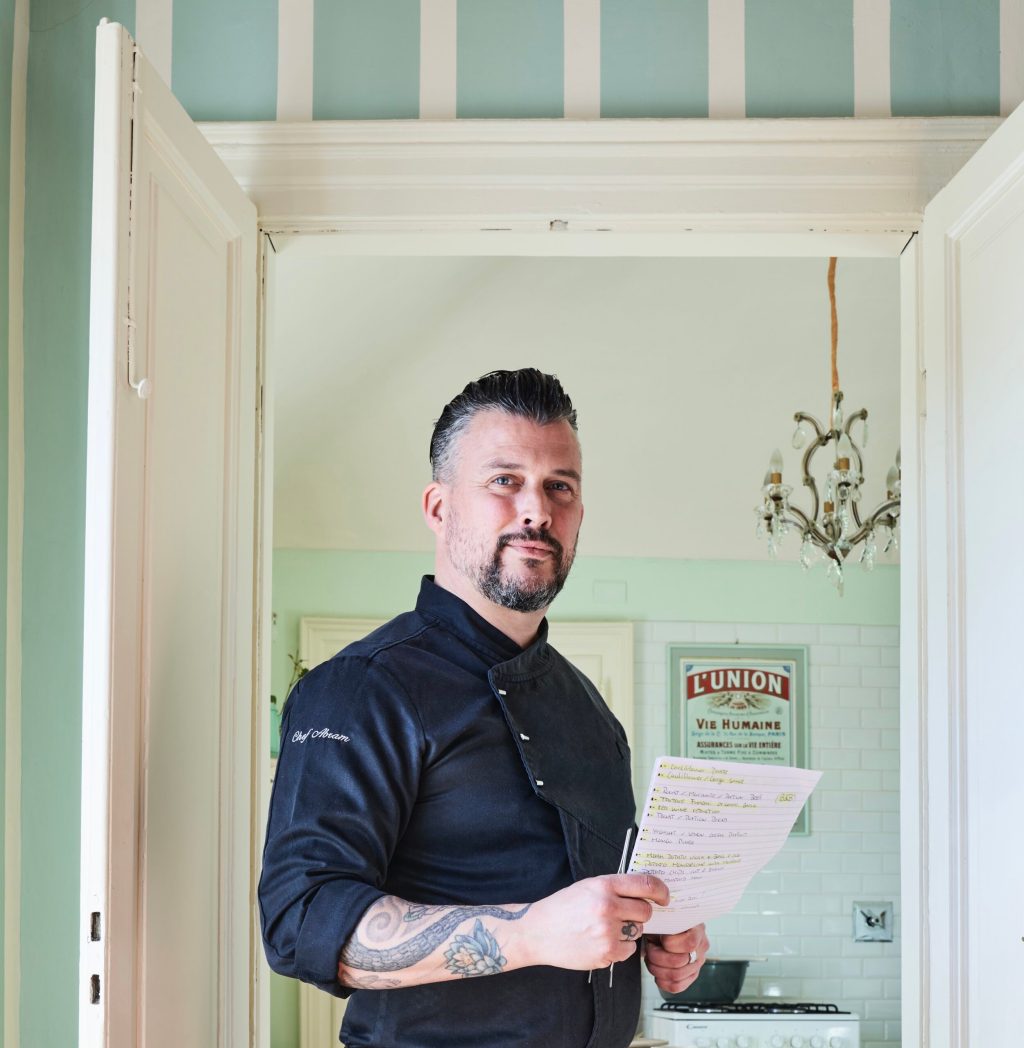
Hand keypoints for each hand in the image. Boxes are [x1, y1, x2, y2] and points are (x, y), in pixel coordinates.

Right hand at [519, 874, 669, 970]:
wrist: (537, 931)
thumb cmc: (563, 907)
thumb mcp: (587, 887)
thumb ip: (614, 888)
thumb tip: (645, 893)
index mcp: (604, 885)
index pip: (645, 884)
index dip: (660, 891)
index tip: (665, 897)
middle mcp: (607, 907)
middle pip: (645, 912)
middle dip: (639, 914)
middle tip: (624, 916)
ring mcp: (607, 932)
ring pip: (637, 932)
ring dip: (627, 932)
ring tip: (603, 929)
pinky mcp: (606, 953)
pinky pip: (628, 951)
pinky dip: (619, 948)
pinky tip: (600, 942)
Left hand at [644, 923, 709, 993]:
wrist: (667, 925)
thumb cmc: (665, 918)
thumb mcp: (665, 914)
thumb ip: (664, 920)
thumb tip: (657, 931)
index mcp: (697, 928)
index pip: (690, 943)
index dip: (670, 943)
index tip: (660, 937)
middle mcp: (701, 946)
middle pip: (679, 962)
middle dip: (657, 956)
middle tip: (649, 949)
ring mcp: (698, 963)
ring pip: (676, 976)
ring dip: (656, 969)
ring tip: (650, 959)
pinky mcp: (691, 975)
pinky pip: (677, 986)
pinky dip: (662, 982)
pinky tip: (656, 972)